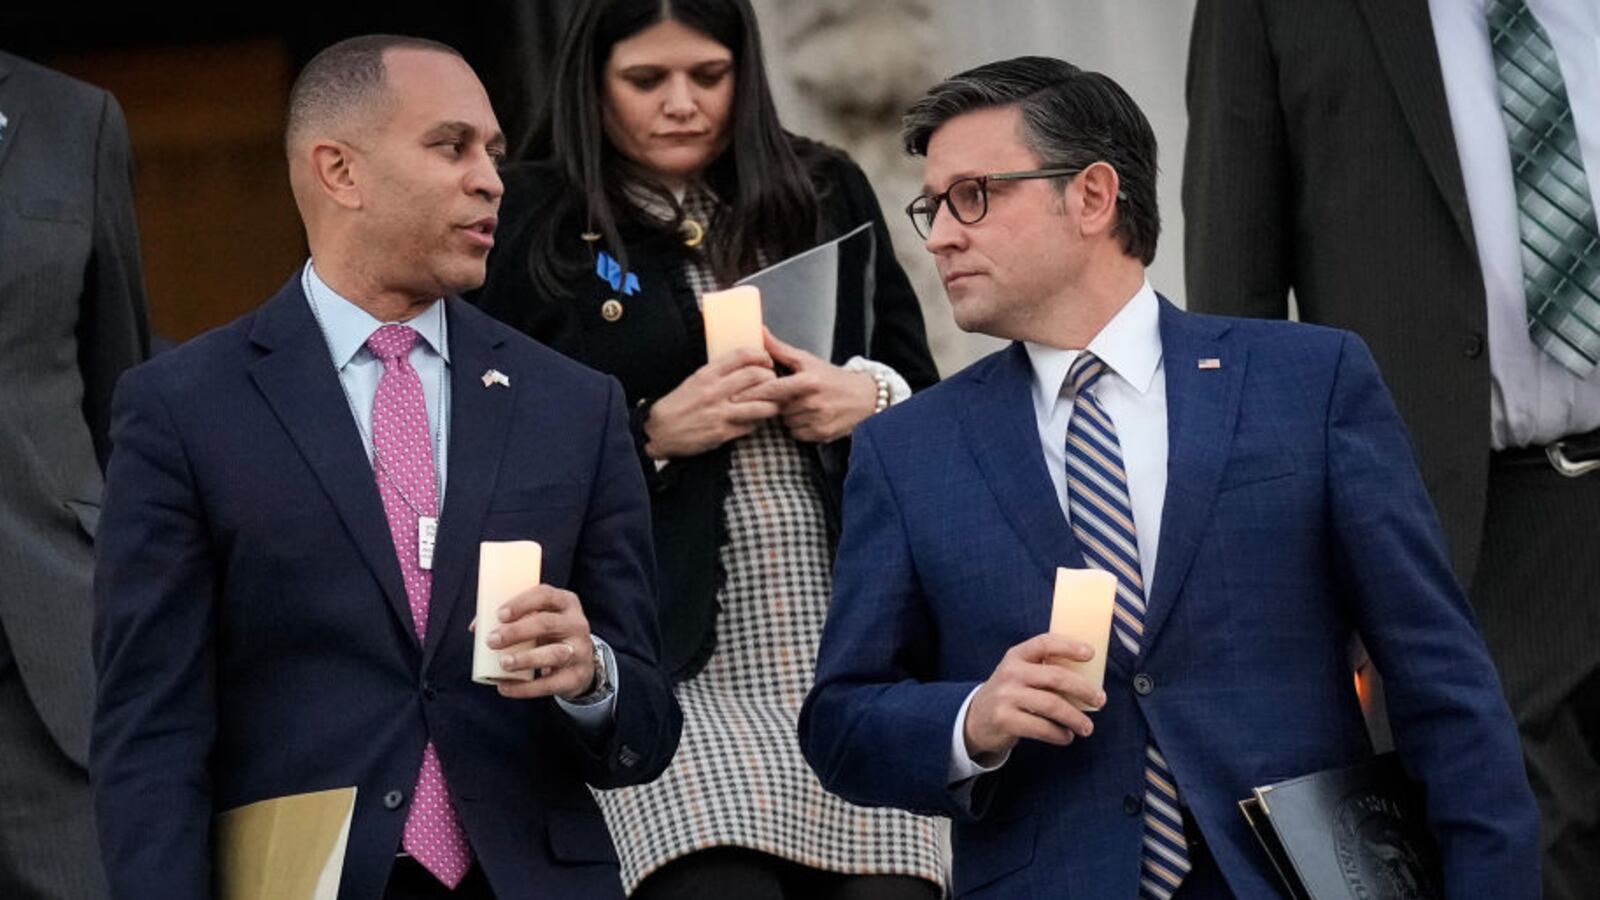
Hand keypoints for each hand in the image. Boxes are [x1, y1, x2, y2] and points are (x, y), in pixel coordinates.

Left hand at [483, 585, 596, 700]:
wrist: (582, 665)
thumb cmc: (550, 636)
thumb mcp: (539, 620)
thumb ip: (513, 619)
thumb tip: (477, 627)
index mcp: (566, 603)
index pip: (545, 595)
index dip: (522, 603)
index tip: (499, 615)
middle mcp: (576, 624)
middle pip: (547, 623)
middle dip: (517, 632)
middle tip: (492, 641)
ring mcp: (579, 651)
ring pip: (554, 653)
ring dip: (526, 659)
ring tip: (504, 663)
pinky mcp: (576, 677)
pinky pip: (550, 684)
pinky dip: (526, 688)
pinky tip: (505, 687)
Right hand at [644, 348, 779, 457]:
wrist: (659, 431)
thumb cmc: (678, 404)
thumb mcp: (695, 380)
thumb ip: (717, 373)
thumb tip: (743, 365)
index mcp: (707, 374)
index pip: (741, 356)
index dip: (760, 356)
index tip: (767, 360)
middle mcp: (714, 391)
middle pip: (756, 377)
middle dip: (771, 379)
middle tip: (774, 383)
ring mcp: (719, 413)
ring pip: (760, 405)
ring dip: (771, 404)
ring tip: (772, 404)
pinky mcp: (722, 433)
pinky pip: (750, 426)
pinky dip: (757, 422)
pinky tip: (755, 420)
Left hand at [736, 330, 877, 442]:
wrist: (864, 397)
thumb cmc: (831, 377)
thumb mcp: (807, 360)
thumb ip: (779, 349)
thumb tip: (759, 331)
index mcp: (808, 381)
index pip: (772, 390)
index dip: (752, 394)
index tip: (735, 396)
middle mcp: (813, 402)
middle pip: (776, 408)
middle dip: (774, 403)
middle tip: (782, 397)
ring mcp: (817, 421)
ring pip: (785, 422)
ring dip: (787, 415)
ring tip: (800, 404)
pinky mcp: (821, 435)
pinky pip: (797, 433)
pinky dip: (798, 427)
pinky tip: (808, 416)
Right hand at [963, 634, 1106, 765]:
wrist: (975, 717)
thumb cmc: (1010, 693)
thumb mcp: (1020, 673)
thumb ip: (1044, 670)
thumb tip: (1089, 679)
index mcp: (1017, 656)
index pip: (1045, 643)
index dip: (1069, 646)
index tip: (1091, 654)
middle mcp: (1011, 672)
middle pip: (1055, 677)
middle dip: (1083, 690)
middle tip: (1100, 700)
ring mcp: (1006, 696)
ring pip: (1052, 705)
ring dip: (1075, 718)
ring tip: (1087, 727)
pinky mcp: (1005, 719)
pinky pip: (1041, 728)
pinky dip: (1059, 734)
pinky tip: (1066, 736)